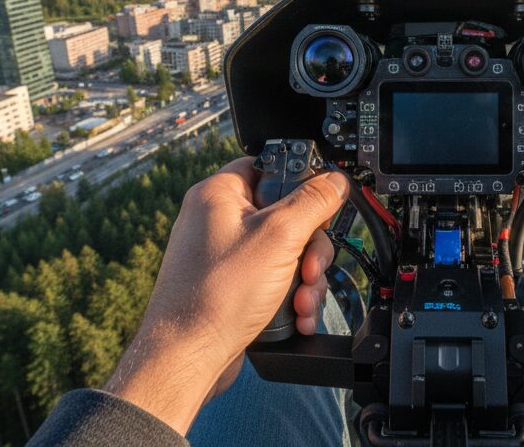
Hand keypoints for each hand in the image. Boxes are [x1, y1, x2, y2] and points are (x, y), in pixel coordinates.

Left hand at [103, 156, 348, 434]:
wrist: (188, 358)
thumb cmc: (216, 296)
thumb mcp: (279, 237)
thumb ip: (312, 201)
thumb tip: (334, 180)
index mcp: (220, 194)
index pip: (269, 166)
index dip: (300, 183)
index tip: (321, 206)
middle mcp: (219, 220)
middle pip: (287, 215)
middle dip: (310, 249)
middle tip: (309, 267)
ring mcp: (225, 256)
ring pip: (286, 252)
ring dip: (305, 279)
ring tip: (302, 300)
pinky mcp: (232, 286)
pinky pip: (274, 279)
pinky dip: (291, 296)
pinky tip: (296, 315)